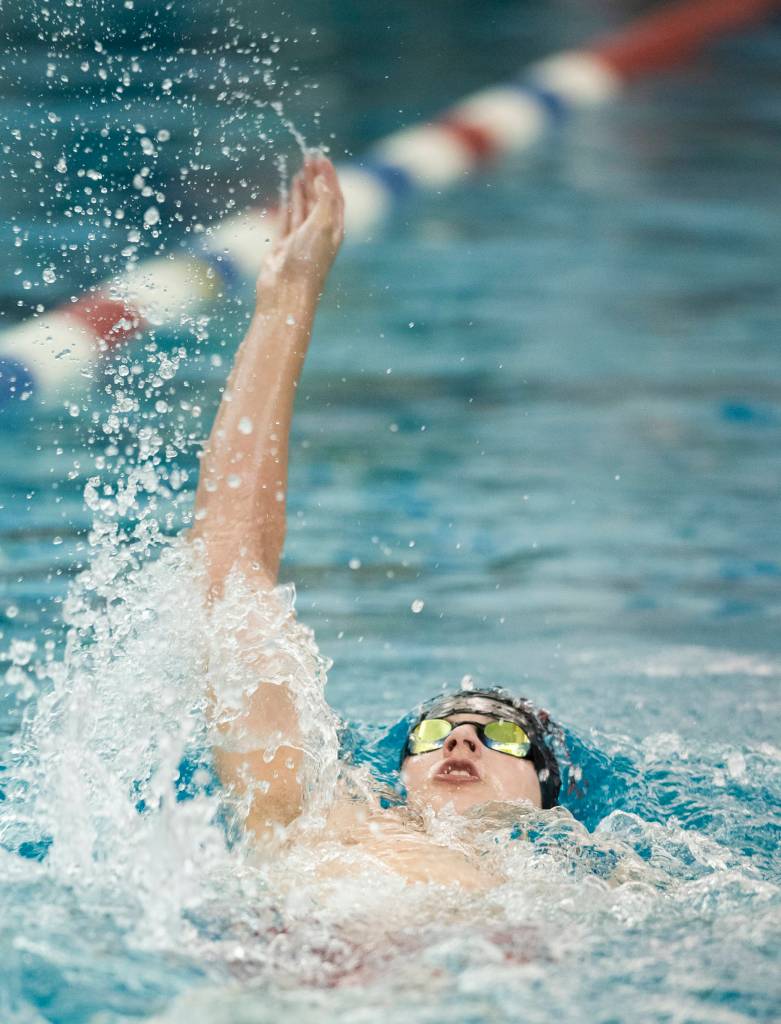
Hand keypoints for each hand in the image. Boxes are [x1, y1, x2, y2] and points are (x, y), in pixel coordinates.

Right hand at [257, 154, 344, 306]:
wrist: (286, 291)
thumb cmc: (308, 261)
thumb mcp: (323, 225)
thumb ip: (325, 200)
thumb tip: (322, 178)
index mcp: (334, 231)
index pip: (335, 197)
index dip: (329, 177)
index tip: (321, 157)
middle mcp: (319, 235)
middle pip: (320, 200)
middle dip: (316, 179)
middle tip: (309, 158)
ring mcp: (301, 241)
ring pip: (304, 209)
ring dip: (303, 189)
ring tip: (300, 170)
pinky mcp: (284, 246)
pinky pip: (288, 220)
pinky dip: (289, 205)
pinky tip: (288, 193)